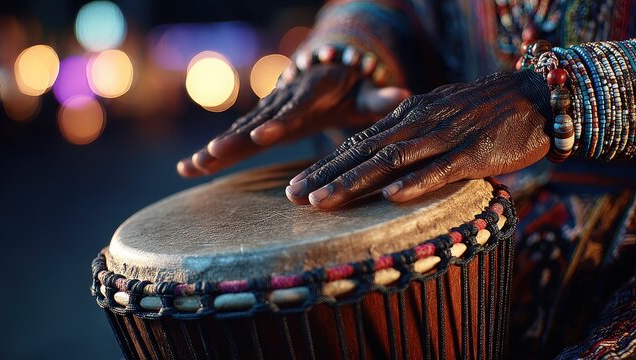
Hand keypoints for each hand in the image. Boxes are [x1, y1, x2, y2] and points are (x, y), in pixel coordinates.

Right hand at [177, 64, 409, 176]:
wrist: (322, 72)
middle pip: (256, 121)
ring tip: (191, 168)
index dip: (279, 122)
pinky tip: (187, 170)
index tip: (264, 136)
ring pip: (238, 130)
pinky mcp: (257, 121)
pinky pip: (233, 138)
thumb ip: (378, 98)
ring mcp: (267, 111)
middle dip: (233, 139)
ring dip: (215, 149)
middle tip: (211, 155)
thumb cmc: (349, 88)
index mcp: (310, 94)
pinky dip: (210, 153)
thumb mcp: (364, 92)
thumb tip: (402, 93)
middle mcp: (282, 100)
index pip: (294, 108)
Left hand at [285, 71, 551, 209]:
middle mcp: (417, 126)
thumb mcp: (435, 120)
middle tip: (292, 197)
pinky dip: (415, 182)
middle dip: (325, 177)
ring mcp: (443, 138)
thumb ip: (410, 140)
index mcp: (407, 119)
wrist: (534, 96)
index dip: (325, 167)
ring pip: (390, 162)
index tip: (296, 188)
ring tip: (321, 202)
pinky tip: (390, 196)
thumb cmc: (482, 114)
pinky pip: (440, 169)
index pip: (357, 144)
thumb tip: (386, 170)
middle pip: (362, 153)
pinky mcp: (472, 153)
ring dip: (353, 183)